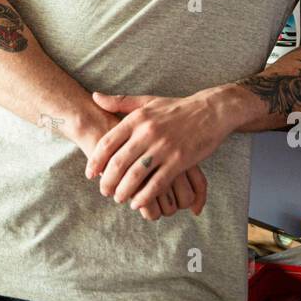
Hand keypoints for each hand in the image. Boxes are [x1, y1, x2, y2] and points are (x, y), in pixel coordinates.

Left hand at [85, 90, 231, 214]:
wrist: (211, 111)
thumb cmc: (176, 108)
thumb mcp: (147, 101)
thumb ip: (120, 102)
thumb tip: (95, 97)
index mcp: (137, 119)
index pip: (108, 143)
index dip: (96, 161)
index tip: (90, 174)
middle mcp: (147, 133)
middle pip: (118, 163)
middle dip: (107, 181)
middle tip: (103, 191)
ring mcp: (163, 148)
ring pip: (135, 176)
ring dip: (123, 191)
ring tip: (118, 198)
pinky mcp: (179, 161)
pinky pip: (157, 183)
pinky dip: (145, 196)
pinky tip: (138, 203)